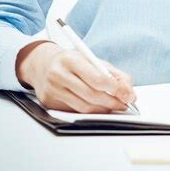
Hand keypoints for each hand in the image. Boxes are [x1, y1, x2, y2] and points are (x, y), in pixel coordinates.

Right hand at [16, 41, 136, 112]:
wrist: (42, 65)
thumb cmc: (71, 61)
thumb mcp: (90, 59)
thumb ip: (111, 72)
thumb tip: (128, 89)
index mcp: (70, 59)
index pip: (96, 78)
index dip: (115, 88)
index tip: (128, 94)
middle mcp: (58, 74)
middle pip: (91, 95)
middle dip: (112, 102)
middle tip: (125, 104)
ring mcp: (52, 90)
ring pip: (83, 107)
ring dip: (103, 109)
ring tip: (115, 106)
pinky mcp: (49, 103)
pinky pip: (75, 111)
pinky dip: (90, 111)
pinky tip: (99, 108)